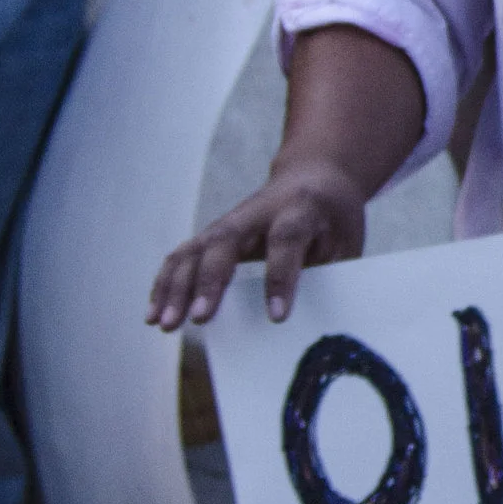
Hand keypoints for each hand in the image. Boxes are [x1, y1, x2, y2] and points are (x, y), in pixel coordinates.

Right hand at [150, 156, 367, 329]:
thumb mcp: (347, 241)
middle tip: (199, 319)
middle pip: (225, 242)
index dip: (280, 278)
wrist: (313, 177)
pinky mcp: (213, 234)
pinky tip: (155, 313)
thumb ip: (330, 275)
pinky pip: (183, 256)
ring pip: (195, 249)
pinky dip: (165, 283)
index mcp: (300, 209)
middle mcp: (257, 212)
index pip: (286, 240)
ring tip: (165, 323)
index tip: (276, 317)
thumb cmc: (333, 218)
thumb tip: (312, 326)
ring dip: (176, 287)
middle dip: (209, 281)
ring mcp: (229, 221)